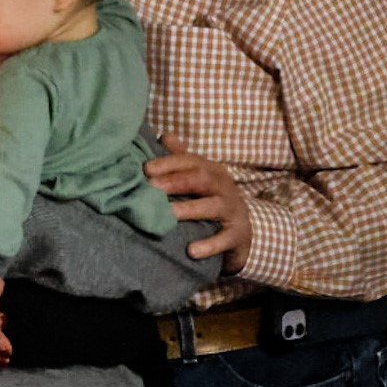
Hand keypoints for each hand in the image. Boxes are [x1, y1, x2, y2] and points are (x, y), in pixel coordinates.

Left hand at [144, 134, 250, 272]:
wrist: (240, 231)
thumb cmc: (209, 199)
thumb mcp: (197, 178)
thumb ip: (180, 158)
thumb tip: (165, 135)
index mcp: (211, 170)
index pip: (190, 161)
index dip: (168, 163)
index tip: (145, 169)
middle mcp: (224, 186)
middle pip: (201, 179)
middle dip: (175, 182)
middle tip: (150, 188)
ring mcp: (233, 210)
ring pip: (212, 206)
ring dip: (189, 209)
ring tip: (168, 214)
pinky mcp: (238, 234)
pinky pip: (225, 239)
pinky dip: (209, 245)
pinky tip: (191, 251)